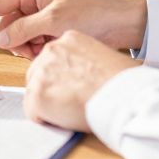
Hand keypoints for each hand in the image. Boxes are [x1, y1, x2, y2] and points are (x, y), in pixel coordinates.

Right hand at [0, 0, 146, 58]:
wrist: (126, 21)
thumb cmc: (95, 13)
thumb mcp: (56, 21)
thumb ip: (24, 29)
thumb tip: (3, 38)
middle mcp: (35, 2)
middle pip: (7, 26)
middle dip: (15, 40)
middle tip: (34, 48)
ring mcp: (44, 17)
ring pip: (20, 38)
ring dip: (29, 48)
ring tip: (50, 48)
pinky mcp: (53, 30)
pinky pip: (34, 44)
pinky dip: (39, 51)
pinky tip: (54, 51)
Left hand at [24, 31, 139, 132]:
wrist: (124, 97)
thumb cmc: (126, 82)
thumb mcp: (109, 57)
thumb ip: (91, 62)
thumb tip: (93, 75)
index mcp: (70, 39)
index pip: (53, 58)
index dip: (62, 77)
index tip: (73, 87)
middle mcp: (52, 50)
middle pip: (38, 74)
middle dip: (50, 90)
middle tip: (70, 102)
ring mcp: (42, 72)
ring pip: (34, 92)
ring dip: (48, 105)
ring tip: (72, 111)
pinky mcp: (38, 94)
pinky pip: (32, 111)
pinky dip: (45, 119)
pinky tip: (65, 119)